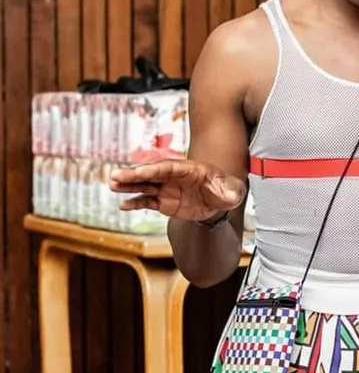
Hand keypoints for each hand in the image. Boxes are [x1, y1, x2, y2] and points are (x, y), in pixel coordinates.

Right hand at [109, 159, 245, 222]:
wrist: (221, 201)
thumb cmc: (227, 190)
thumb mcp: (232, 190)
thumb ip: (230, 191)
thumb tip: (230, 196)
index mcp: (188, 169)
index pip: (167, 167)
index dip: (153, 170)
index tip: (139, 172)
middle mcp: (174, 177)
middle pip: (151, 174)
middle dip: (134, 175)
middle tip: (115, 176)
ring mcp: (167, 189)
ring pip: (145, 186)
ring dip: (129, 186)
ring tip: (113, 185)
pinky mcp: (164, 201)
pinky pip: (147, 202)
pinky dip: (136, 203)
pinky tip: (123, 205)